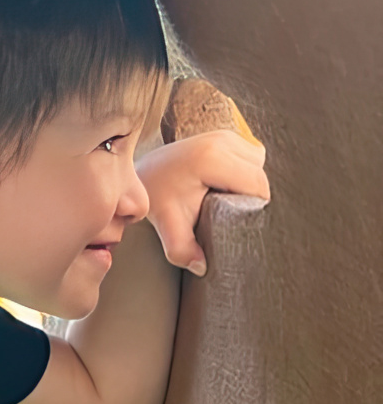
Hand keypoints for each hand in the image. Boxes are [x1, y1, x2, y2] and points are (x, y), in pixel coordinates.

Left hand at [135, 130, 270, 276]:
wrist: (143, 173)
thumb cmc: (156, 197)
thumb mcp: (167, 225)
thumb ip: (182, 249)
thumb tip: (201, 268)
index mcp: (212, 158)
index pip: (257, 186)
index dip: (253, 208)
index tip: (236, 222)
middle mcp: (222, 141)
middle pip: (260, 175)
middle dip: (251, 198)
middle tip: (229, 214)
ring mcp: (225, 135)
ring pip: (258, 166)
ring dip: (248, 185)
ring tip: (224, 199)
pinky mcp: (226, 136)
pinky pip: (250, 158)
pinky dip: (243, 173)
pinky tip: (224, 185)